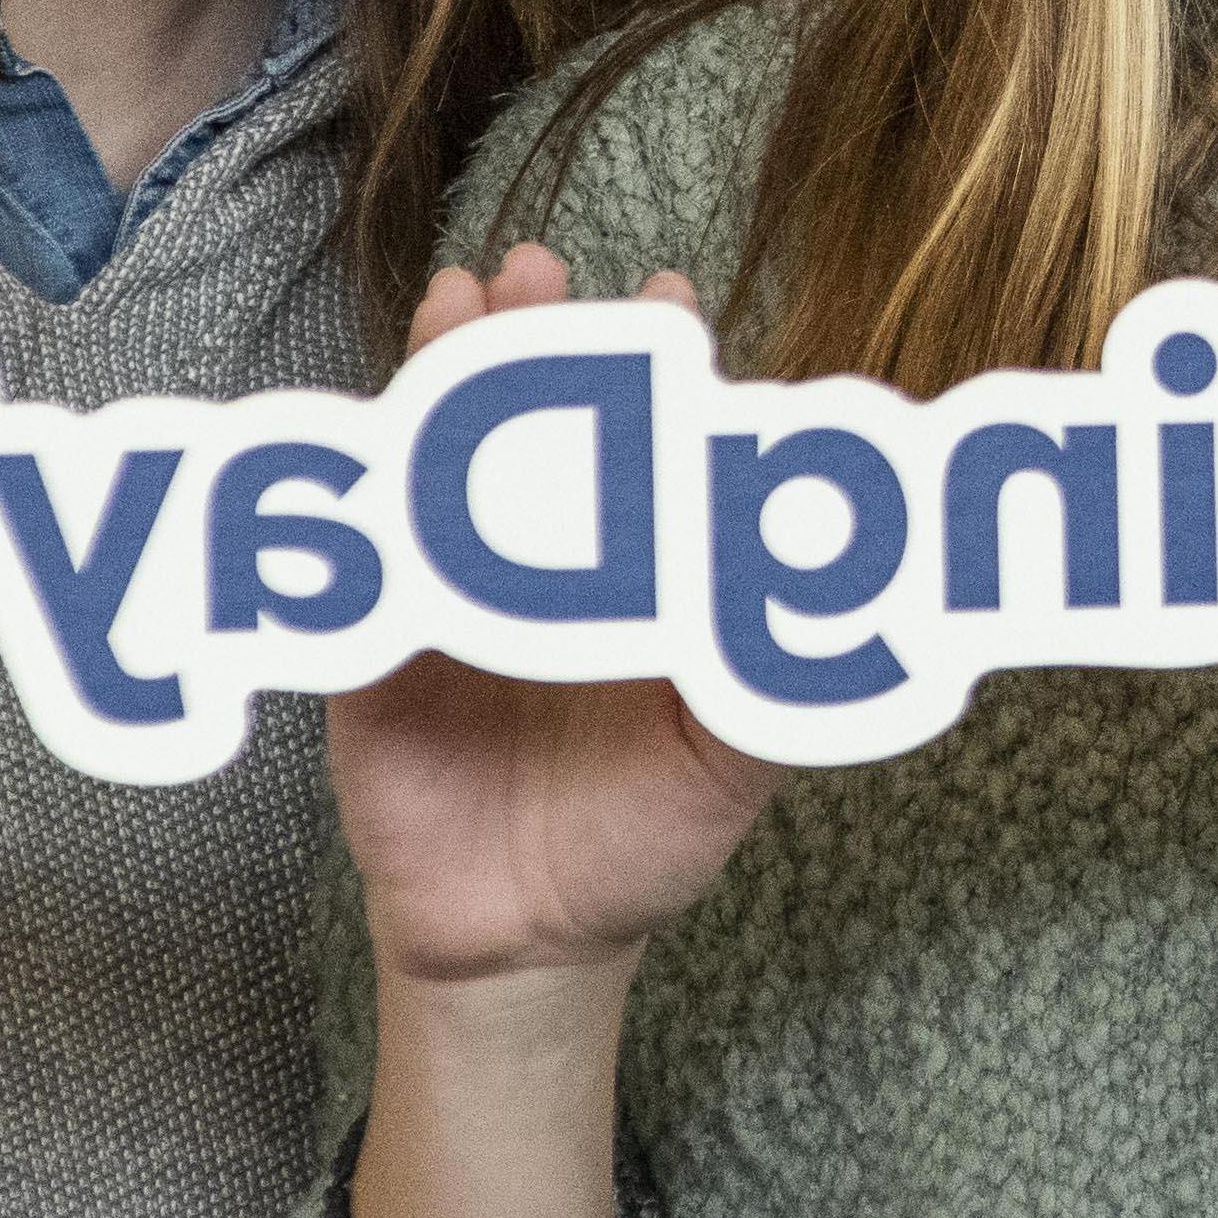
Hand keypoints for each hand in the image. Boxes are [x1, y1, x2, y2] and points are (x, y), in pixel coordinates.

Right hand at [331, 247, 780, 991]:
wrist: (534, 943)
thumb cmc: (644, 835)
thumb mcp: (733, 753)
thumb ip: (778, 665)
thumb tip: (855, 575)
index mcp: (631, 561)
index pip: (642, 434)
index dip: (653, 362)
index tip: (668, 295)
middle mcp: (542, 556)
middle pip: (534, 418)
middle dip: (538, 336)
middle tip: (540, 274)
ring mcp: (451, 593)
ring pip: (443, 458)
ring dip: (449, 375)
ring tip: (464, 303)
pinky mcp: (376, 651)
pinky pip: (362, 561)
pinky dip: (368, 491)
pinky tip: (378, 435)